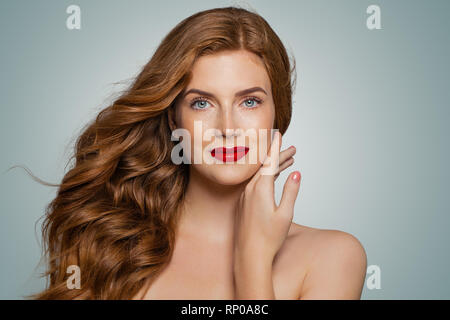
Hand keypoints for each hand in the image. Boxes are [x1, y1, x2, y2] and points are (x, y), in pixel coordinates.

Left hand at [233, 131, 300, 266]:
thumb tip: (296, 173)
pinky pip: (256, 183)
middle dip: (279, 156)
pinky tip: (275, 175)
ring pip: (261, 175)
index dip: (275, 147)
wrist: (249, 254)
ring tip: (289, 159)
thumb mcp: (285, 214)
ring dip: (274, 166)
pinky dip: (267, 176)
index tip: (277, 134)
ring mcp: (246, 196)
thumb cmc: (268, 238)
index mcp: (260, 189)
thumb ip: (290, 192)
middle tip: (292, 148)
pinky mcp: (245, 202)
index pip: (268, 162)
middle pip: (265, 167)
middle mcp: (250, 189)